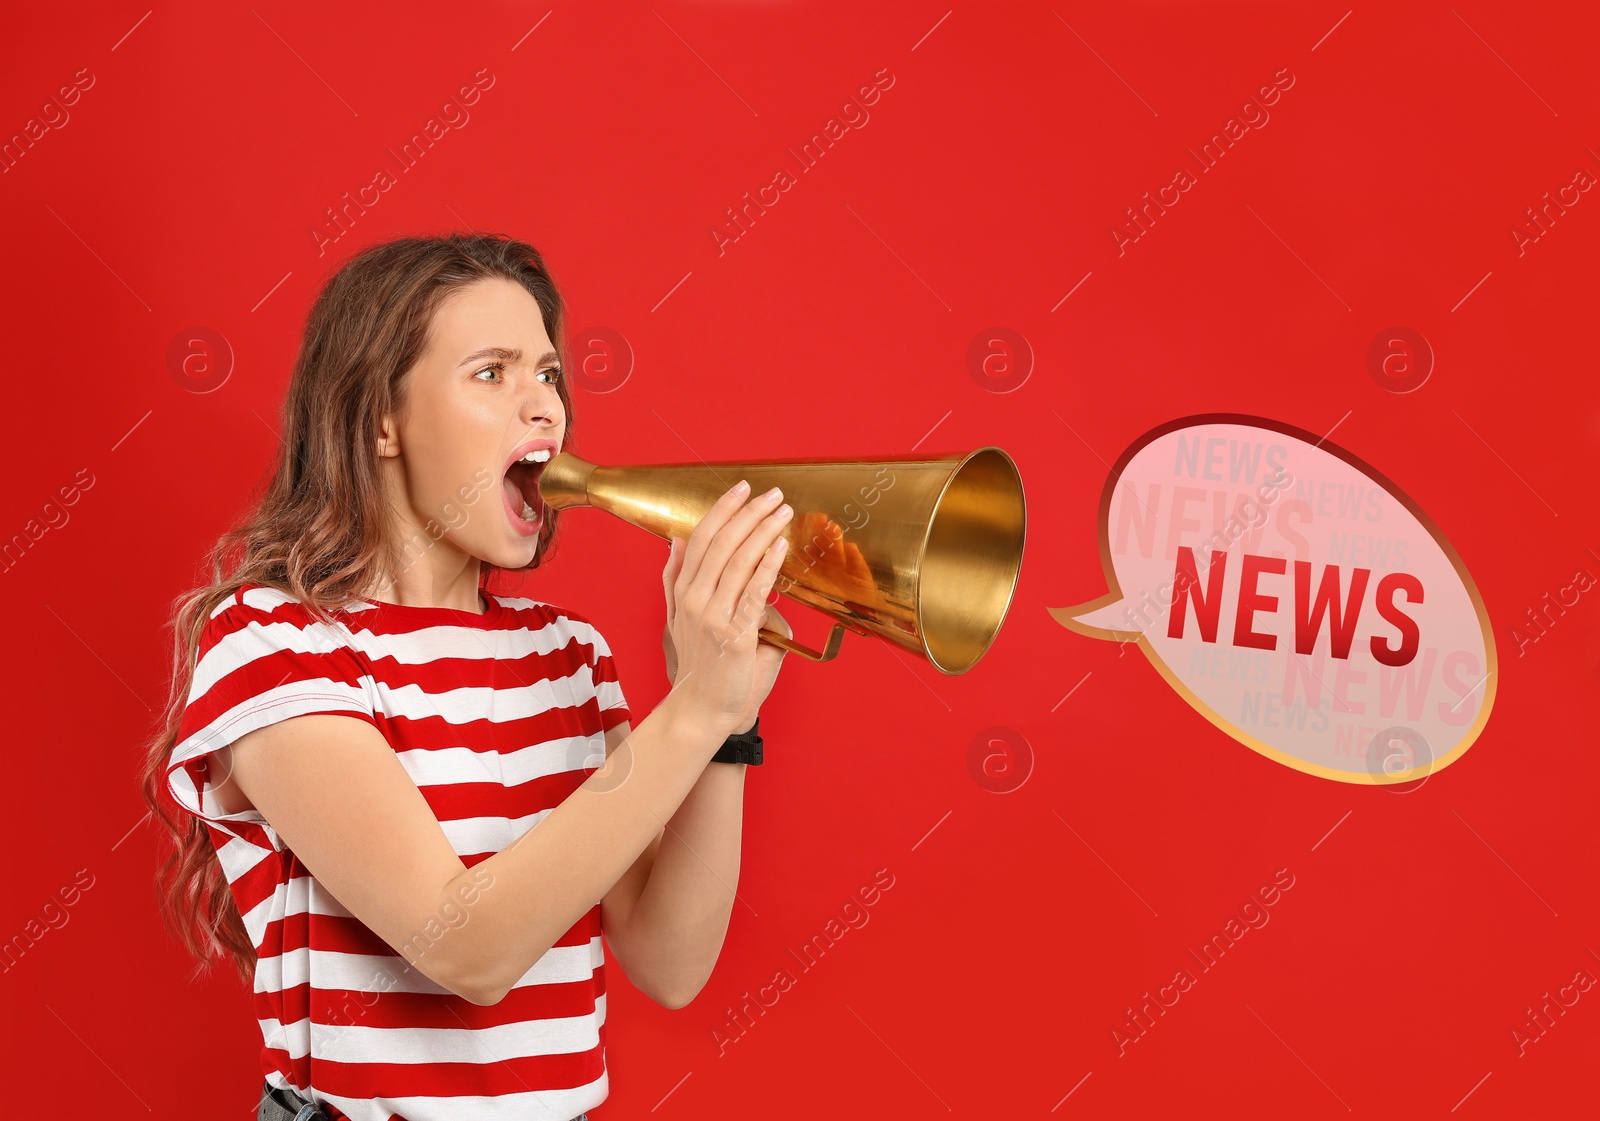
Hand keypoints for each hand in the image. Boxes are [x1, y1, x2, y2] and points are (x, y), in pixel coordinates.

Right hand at [661, 480, 793, 740]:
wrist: (700, 708)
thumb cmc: (699, 663)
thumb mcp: (677, 617)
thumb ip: (675, 578)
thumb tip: (675, 540)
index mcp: (683, 590)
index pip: (701, 538)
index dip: (723, 510)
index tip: (743, 488)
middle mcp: (694, 599)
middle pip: (722, 543)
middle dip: (749, 513)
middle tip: (774, 494)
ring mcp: (712, 616)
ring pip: (738, 562)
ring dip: (763, 531)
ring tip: (783, 512)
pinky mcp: (734, 635)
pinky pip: (753, 593)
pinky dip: (767, 566)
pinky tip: (781, 546)